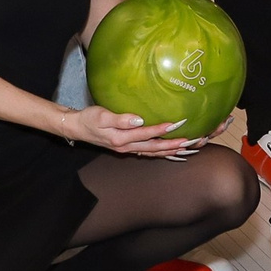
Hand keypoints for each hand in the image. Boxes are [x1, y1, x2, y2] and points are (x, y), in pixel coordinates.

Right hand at [67, 105, 195, 155]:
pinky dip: (163, 154)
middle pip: (155, 148)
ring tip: (190, 149)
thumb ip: (120, 118)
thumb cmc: (89, 119)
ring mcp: (129, 150)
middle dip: (174, 145)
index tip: (177, 124)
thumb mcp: (101, 116)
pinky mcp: (129, 148)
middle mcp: (127, 147)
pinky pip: (150, 153)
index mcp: (121, 139)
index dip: (162, 130)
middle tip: (192, 141)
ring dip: (172, 151)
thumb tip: (139, 120)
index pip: (146, 135)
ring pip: (154, 153)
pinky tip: (174, 153)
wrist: (78, 128)